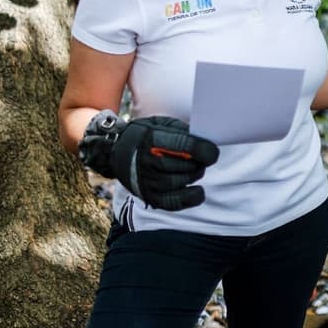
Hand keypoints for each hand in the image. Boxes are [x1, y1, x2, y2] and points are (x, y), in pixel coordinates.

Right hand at [78, 111, 219, 210]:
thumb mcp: (162, 124)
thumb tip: (209, 144)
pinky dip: (191, 198)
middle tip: (198, 159)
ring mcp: (146, 181)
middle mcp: (147, 161)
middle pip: (187, 167)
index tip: (212, 152)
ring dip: (194, 176)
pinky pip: (175, 202)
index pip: (187, 147)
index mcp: (152, 139)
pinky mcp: (148, 196)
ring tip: (191, 169)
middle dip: (199, 163)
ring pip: (183, 182)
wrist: (115, 151)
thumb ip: (184, 132)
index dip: (206, 151)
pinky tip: (198, 191)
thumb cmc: (146, 135)